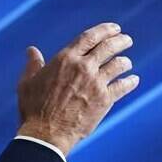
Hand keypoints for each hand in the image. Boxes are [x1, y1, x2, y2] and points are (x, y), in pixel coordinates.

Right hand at [16, 22, 139, 155]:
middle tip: (126, 40)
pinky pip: (123, 86)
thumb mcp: (28, 82)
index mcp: (66, 58)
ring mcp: (96, 83)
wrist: (47, 133)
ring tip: (127, 62)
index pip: (90, 37)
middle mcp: (83, 67)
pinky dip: (130, 82)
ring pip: (118, 65)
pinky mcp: (105, 100)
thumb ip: (33, 64)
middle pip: (108, 47)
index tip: (114, 28)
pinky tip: (133, 80)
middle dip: (120, 41)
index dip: (105, 30)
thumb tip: (31, 50)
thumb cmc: (34, 108)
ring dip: (124, 62)